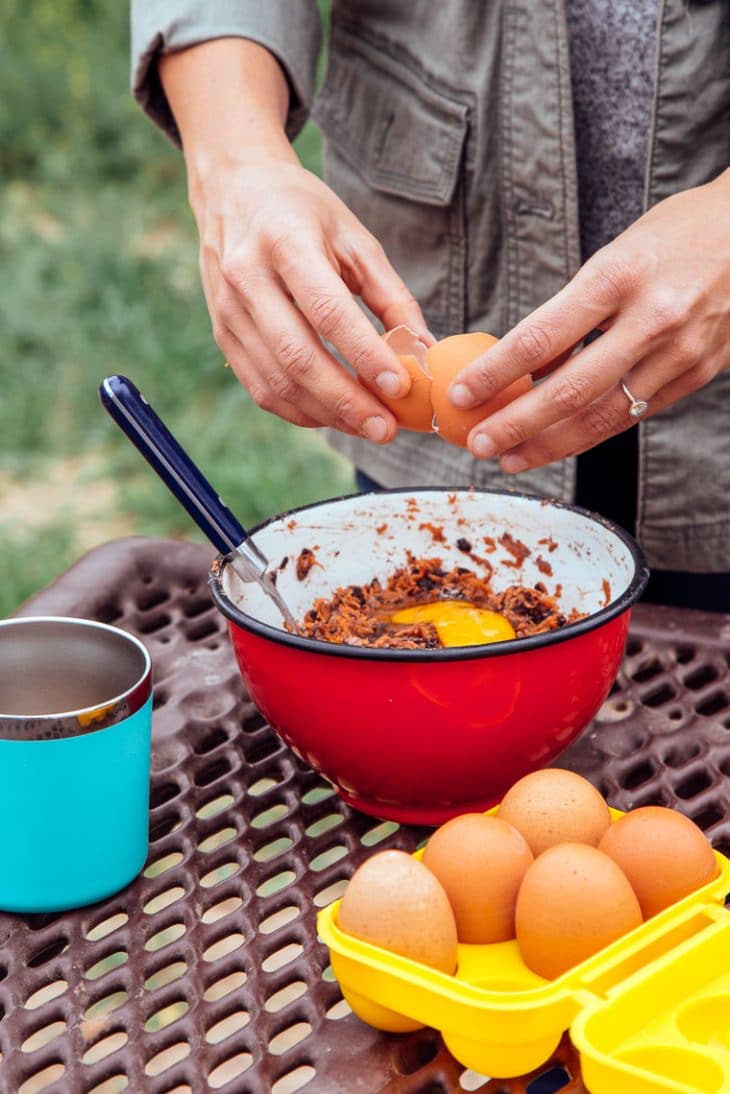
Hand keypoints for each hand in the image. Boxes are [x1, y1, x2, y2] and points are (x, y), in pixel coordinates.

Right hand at [191, 152, 430, 440]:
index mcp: (284, 242)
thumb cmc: (303, 212)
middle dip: (347, 401)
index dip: (364, 354)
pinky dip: (300, 412)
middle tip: (387, 429)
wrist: (232, 189)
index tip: (400, 387)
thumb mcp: (354, 237)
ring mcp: (228, 311)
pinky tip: (334, 417)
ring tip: (369, 427)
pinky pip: (261, 389)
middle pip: (298, 357)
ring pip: (277, 382)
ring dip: (327, 414)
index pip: (327, 311)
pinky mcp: (222, 336)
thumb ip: (391, 295)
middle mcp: (247, 278)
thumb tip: (424, 351)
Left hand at [448, 169, 729, 471]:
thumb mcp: (616, 254)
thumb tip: (525, 364)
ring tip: (511, 457)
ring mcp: (680, 352)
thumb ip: (574, 310)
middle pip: (570, 389)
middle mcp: (652, 318)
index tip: (461, 393)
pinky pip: (634, 415)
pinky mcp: (697, 374)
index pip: (542, 337)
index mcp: (619, 275)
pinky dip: (591, 433)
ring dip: (550, 445)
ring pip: (603, 416)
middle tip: (478, 444)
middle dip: (516, 425)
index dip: (495, 373)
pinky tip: (559, 444)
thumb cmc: (678, 234)